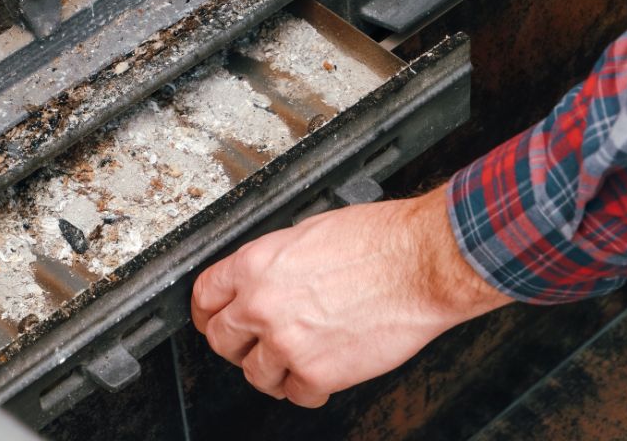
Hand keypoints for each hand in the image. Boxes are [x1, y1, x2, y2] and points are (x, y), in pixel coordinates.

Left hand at [189, 187, 513, 407]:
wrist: (420, 263)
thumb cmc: (379, 240)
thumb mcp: (310, 232)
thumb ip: (277, 261)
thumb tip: (267, 279)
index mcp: (256, 264)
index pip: (205, 295)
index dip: (207, 312)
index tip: (213, 320)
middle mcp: (261, 304)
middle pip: (221, 339)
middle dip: (238, 345)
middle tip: (257, 345)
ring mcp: (286, 342)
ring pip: (255, 374)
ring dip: (274, 371)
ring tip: (298, 359)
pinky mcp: (316, 372)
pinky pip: (296, 394)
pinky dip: (310, 387)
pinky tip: (327, 370)